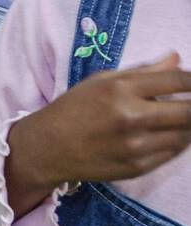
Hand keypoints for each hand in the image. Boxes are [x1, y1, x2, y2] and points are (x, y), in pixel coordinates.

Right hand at [6, 53, 190, 197]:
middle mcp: (131, 117)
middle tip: (188, 103)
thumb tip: (177, 58)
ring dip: (186, 126)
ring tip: (174, 119)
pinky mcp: (138, 167)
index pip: (179, 80)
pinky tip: (163, 135)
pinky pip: (172, 153)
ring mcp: (136, 146)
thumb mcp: (101, 82)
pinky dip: (175, 142)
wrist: (48, 147)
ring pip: (185, 135)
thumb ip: (143, 72)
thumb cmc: (74, 108)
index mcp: (121, 89)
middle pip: (190, 111)